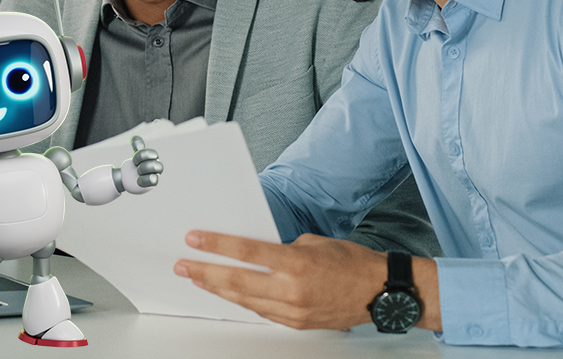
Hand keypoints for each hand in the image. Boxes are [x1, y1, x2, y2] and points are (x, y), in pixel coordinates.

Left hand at [122, 135, 164, 191]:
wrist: (130, 177)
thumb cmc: (135, 165)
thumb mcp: (136, 155)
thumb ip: (137, 146)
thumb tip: (135, 137)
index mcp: (153, 157)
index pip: (152, 154)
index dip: (141, 156)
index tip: (134, 160)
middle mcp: (157, 166)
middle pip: (155, 164)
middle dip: (143, 166)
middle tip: (136, 168)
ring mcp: (155, 175)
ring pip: (155, 173)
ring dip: (144, 172)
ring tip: (138, 173)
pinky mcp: (152, 183)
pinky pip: (153, 181)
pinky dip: (144, 180)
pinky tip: (138, 180)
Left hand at [174, 231, 391, 329]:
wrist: (380, 292)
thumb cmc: (351, 262)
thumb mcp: (313, 242)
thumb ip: (281, 248)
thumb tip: (256, 252)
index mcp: (296, 263)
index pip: (247, 252)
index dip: (216, 245)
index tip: (193, 239)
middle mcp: (292, 290)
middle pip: (237, 281)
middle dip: (205, 272)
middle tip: (182, 265)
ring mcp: (293, 311)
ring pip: (244, 300)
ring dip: (218, 288)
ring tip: (197, 278)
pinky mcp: (296, 323)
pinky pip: (261, 312)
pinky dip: (242, 301)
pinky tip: (227, 293)